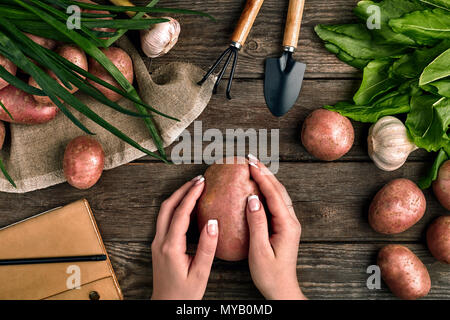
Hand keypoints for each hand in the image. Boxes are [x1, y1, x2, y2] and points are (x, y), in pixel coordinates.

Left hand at [151, 175, 217, 299]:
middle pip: (167, 206)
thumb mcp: (200, 273)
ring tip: (194, 188)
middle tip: (198, 179)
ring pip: (164, 211)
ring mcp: (157, 243)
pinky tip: (187, 206)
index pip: (181, 213)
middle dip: (182, 190)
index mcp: (171, 247)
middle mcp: (160, 241)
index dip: (192, 195)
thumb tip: (214, 222)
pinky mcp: (159, 245)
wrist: (166, 305)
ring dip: (178, 197)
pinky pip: (165, 219)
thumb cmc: (184, 293)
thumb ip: (207, 247)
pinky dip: (175, 207)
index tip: (202, 182)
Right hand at [246, 155, 306, 299]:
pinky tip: (258, 187)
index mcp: (286, 225)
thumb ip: (257, 223)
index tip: (250, 163)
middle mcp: (291, 221)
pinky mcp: (284, 227)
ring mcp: (289, 224)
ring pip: (279, 195)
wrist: (283, 289)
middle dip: (265, 172)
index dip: (262, 177)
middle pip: (279, 190)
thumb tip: (252, 198)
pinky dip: (268, 190)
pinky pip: (276, 203)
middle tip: (250, 159)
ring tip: (254, 167)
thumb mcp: (260, 251)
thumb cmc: (270, 275)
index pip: (273, 194)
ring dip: (267, 179)